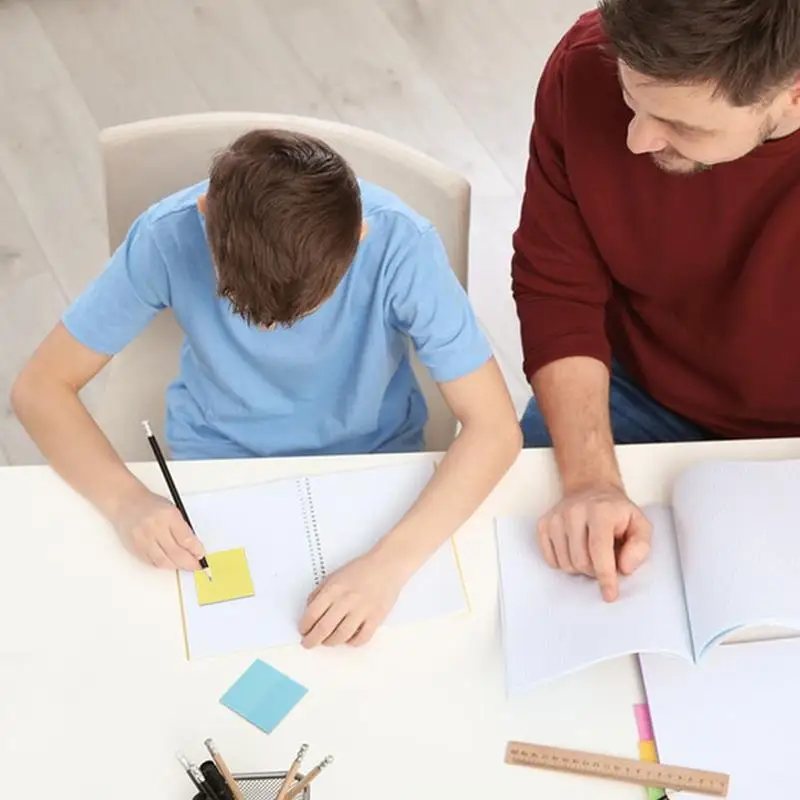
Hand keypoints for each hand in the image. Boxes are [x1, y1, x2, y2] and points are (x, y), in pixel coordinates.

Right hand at [113, 490, 205, 570]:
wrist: (126, 503)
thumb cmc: (152, 506)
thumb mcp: (173, 511)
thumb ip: (183, 529)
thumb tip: (195, 548)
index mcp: (168, 516)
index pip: (186, 539)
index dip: (196, 550)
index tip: (201, 555)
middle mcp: (155, 528)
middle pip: (175, 553)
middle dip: (189, 562)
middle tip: (196, 565)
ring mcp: (143, 539)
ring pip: (163, 561)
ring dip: (176, 566)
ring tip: (184, 565)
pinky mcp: (135, 548)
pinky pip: (152, 562)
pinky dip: (163, 565)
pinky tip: (170, 562)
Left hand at [298, 552, 406, 647]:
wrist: (387, 565)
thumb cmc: (360, 569)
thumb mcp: (334, 575)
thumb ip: (319, 592)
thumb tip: (309, 610)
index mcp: (334, 589)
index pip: (312, 613)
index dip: (304, 626)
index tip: (303, 631)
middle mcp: (346, 600)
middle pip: (324, 628)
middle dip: (312, 640)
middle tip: (308, 644)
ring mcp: (362, 610)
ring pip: (341, 636)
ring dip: (331, 642)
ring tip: (328, 641)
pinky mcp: (376, 618)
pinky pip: (361, 638)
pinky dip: (352, 643)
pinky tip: (349, 639)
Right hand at [537, 484, 651, 601]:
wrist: (590, 489)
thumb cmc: (617, 513)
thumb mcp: (640, 525)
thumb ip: (640, 547)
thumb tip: (624, 568)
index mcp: (601, 511)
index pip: (599, 550)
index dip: (605, 576)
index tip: (610, 595)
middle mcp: (574, 511)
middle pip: (581, 561)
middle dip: (595, 571)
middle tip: (604, 562)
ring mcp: (556, 518)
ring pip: (565, 564)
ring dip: (580, 568)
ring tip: (590, 554)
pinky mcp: (543, 524)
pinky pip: (550, 559)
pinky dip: (564, 563)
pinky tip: (574, 551)